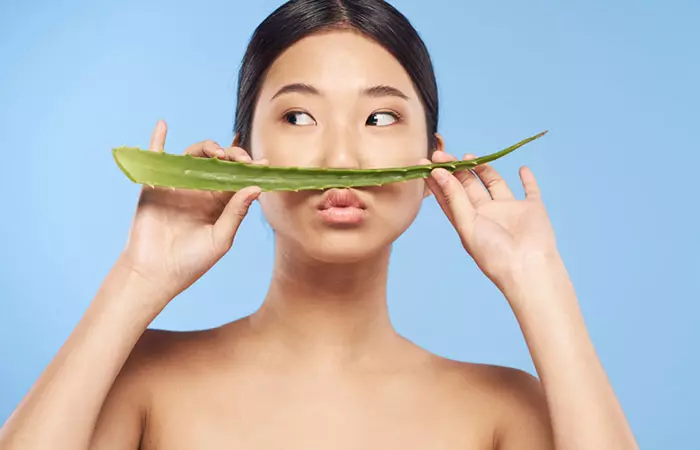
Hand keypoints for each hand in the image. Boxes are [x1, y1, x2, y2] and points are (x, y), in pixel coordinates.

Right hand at [119, 120, 266, 302]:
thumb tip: (256, 188)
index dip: (250, 168)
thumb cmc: (191, 262)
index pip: (237, 178)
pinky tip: (163, 125)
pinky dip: (157, 140)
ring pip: (194, 156)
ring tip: (218, 153)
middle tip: (241, 158)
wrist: (155, 275)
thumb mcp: (220, 239)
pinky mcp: (155, 186)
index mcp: (219, 203)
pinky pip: (156, 159)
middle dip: (232, 155)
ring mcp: (178, 186)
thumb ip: (236, 213)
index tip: (263, 163)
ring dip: (207, 148)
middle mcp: (200, 191)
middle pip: (218, 163)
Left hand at [422, 150, 559, 291]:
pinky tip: (522, 169)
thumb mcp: (467, 224)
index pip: (449, 197)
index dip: (437, 181)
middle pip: (469, 186)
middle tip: (443, 154)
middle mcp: (487, 214)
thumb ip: (455, 198)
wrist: (527, 267)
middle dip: (456, 170)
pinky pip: (531, 190)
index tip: (425, 163)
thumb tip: (438, 173)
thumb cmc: (493, 252)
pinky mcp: (532, 209)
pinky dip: (528, 180)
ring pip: (495, 184)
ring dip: (484, 169)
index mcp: (469, 221)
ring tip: (470, 156)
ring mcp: (510, 211)